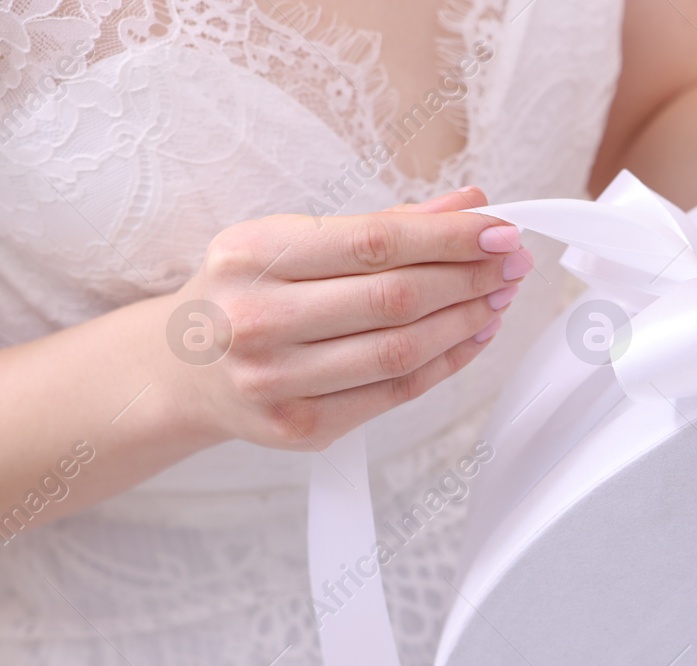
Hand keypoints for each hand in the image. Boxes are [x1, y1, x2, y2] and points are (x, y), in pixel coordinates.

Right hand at [167, 187, 532, 449]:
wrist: (181, 369)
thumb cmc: (249, 292)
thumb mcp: (294, 242)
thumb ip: (384, 224)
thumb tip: (471, 204)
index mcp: (250, 255)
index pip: (374, 242)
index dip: (449, 237)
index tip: (500, 230)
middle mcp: (255, 319)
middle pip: (394, 299)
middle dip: (468, 277)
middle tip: (513, 264)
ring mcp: (275, 381)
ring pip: (401, 350)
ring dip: (466, 322)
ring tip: (499, 297)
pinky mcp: (301, 427)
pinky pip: (396, 392)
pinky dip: (447, 362)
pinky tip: (474, 336)